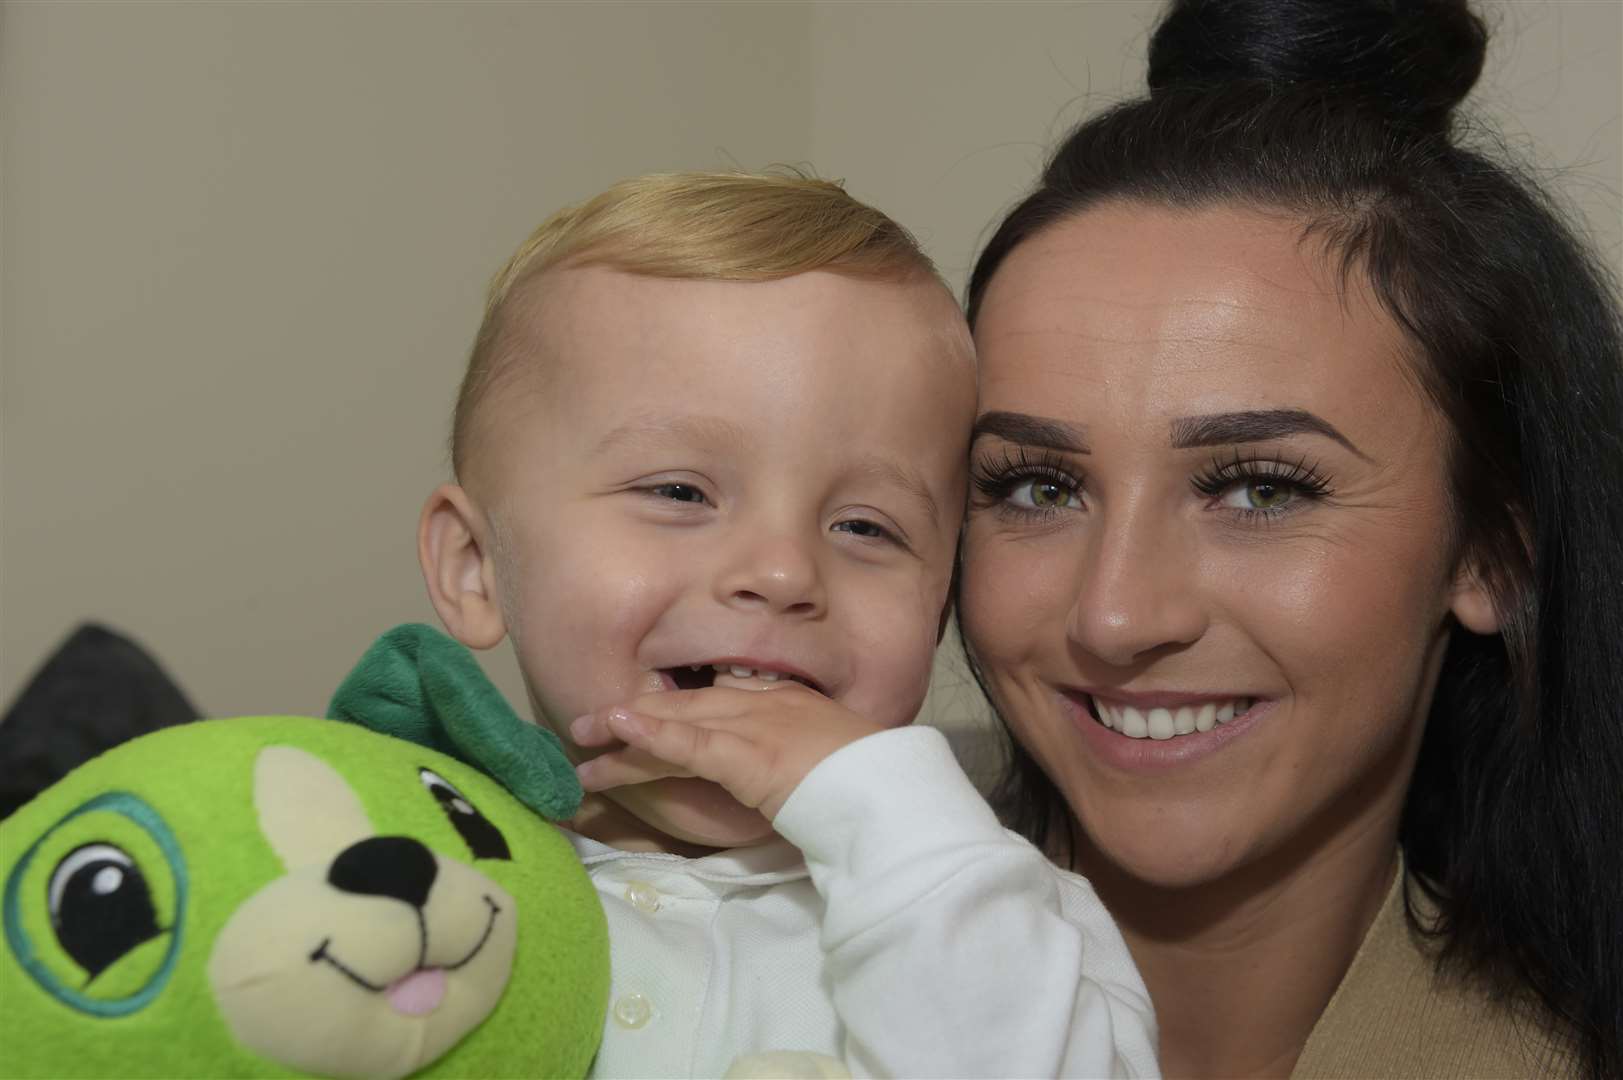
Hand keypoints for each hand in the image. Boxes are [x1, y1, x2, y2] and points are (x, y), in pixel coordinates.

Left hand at [570, 685, 883, 819]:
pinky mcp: (748, 755)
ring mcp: (756, 726)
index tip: (640, 714)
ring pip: (677, 724)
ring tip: (580, 740)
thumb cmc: (872, 786)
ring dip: (624, 734)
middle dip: (635, 716)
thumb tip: (774, 779)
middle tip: (589, 727)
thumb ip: (796, 763)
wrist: (894, 794)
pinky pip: (691, 744)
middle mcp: (765, 705)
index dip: (674, 708)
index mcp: (786, 704)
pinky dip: (653, 735)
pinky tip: (618, 729)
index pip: (717, 699)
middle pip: (687, 706)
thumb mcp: (831, 763)